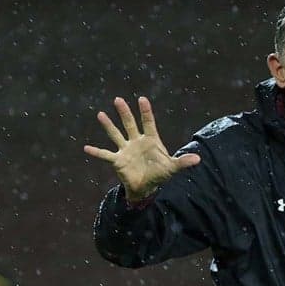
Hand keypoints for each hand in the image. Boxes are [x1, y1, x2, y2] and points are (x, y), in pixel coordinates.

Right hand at [84, 97, 200, 201]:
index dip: (146, 112)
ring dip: (108, 125)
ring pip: (116, 134)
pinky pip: (105, 155)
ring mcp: (126, 150)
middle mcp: (136, 142)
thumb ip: (183, 162)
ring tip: (100, 114)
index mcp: (151, 140)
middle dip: (124, 112)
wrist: (146, 187)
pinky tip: (86, 148)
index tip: (142, 99)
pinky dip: (96, 152)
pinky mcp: (118, 161)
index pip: (148, 123)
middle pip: (129, 124)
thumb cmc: (160, 174)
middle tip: (118, 99)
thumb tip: (198, 159)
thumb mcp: (172, 168)